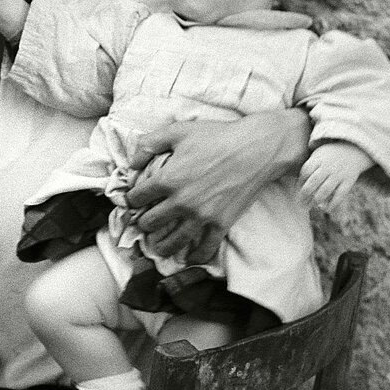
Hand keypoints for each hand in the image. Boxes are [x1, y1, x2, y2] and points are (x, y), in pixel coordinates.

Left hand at [125, 111, 309, 261]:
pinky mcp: (221, 223)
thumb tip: (132, 162)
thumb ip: (149, 144)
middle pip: (151, 222)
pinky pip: (205, 248)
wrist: (257, 148)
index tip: (135, 199)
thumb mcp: (178, 131)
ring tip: (158, 247)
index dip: (133, 198)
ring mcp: (201, 216)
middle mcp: (181, 202)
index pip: (137, 197)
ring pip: (173, 241)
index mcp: (167, 179)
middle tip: (145, 221)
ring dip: (161, 246)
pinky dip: (195, 257)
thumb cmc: (217, 136)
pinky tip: (189, 259)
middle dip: (144, 222)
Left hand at [299, 142, 372, 210]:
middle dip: (305, 193)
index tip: (297, 190)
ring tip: (311, 206)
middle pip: (314, 181)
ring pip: (326, 189)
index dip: (300, 182)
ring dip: (317, 200)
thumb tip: (299, 185)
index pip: (306, 171)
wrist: (353, 150)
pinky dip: (333, 204)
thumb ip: (310, 167)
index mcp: (318, 159)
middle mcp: (328, 167)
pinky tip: (326, 210)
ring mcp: (339, 174)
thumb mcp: (318, 155)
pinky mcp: (348, 181)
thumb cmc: (329, 156)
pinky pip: (340, 194)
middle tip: (300, 202)